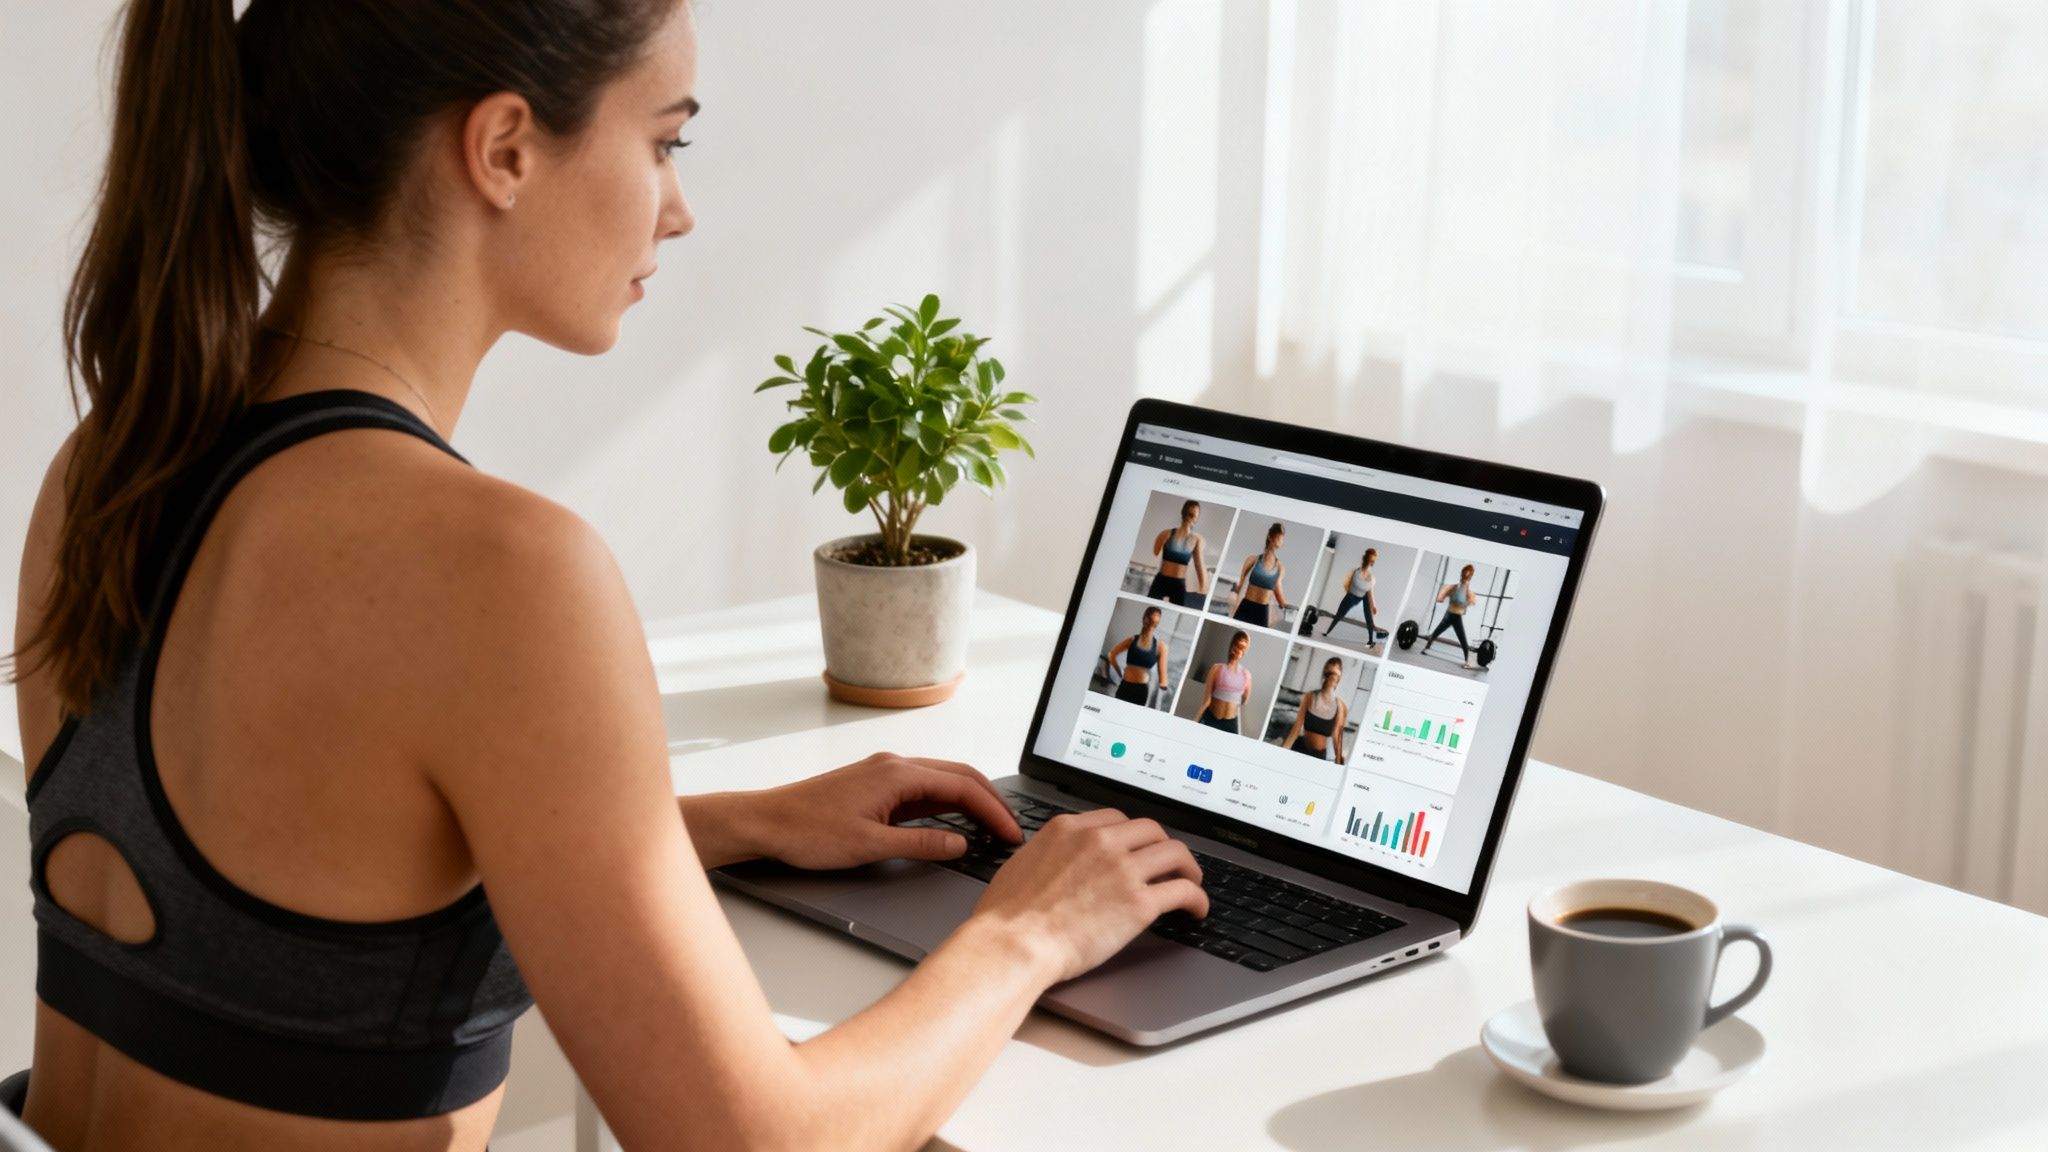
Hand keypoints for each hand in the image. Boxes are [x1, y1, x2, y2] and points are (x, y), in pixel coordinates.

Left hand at [749, 751, 1021, 870]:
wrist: (766, 822)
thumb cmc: (807, 831)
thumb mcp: (869, 845)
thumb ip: (920, 844)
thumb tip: (960, 843)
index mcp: (897, 774)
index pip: (963, 787)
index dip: (993, 812)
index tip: (1011, 834)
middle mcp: (895, 765)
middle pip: (959, 776)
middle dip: (991, 802)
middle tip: (1011, 831)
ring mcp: (885, 773)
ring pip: (943, 780)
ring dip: (971, 801)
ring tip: (992, 827)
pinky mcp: (877, 785)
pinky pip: (924, 789)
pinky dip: (947, 803)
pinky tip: (955, 822)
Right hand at [972, 808, 1207, 983]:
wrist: (1014, 943)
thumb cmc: (1006, 916)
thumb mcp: (1022, 863)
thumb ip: (1047, 853)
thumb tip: (1054, 862)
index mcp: (1069, 829)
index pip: (1116, 819)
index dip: (1133, 836)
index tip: (1138, 848)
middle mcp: (1100, 841)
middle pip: (1151, 830)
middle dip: (1162, 847)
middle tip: (1168, 864)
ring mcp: (1122, 869)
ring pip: (1175, 853)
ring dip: (1188, 867)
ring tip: (1191, 882)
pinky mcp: (1139, 902)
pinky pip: (1183, 890)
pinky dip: (1197, 898)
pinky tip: (1196, 909)